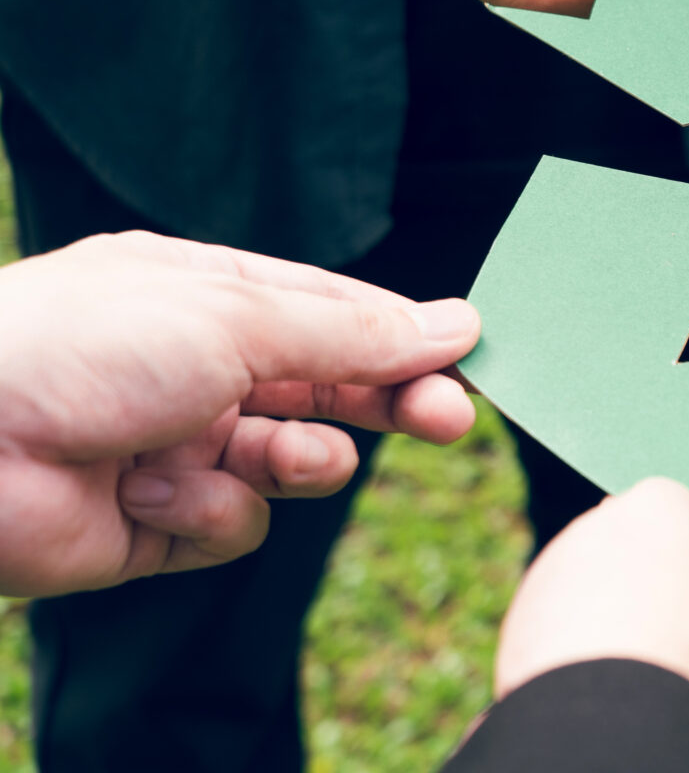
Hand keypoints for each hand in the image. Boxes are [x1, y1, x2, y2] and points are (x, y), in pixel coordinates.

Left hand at [0, 232, 480, 595]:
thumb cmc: (86, 346)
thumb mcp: (239, 316)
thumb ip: (353, 331)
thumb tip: (456, 322)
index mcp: (209, 296)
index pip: (331, 313)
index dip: (403, 337)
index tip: (470, 357)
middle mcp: (195, 367)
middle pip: (325, 387)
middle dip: (388, 403)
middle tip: (452, 419)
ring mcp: (175, 445)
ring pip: (288, 462)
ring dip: (299, 461)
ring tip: (291, 458)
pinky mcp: (152, 524)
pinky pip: (227, 524)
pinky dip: (208, 513)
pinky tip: (156, 495)